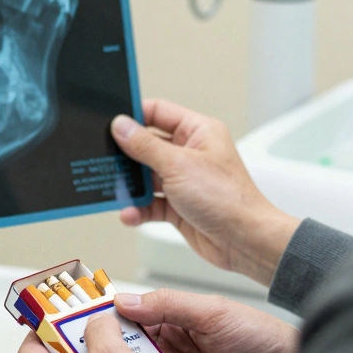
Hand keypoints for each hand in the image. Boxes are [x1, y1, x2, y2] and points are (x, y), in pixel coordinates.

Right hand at [113, 99, 301, 284]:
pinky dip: (139, 209)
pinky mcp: (179, 206)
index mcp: (198, 132)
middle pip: (147, 146)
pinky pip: (151, 203)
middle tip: (106, 160)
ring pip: (146, 177)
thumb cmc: (227, 199)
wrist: (245, 241)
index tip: (110, 122)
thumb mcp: (178, 165)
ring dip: (131, 187)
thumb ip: (145, 145)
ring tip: (117, 191)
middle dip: (127, 156)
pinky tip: (130, 213)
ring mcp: (184, 180)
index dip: (134, 115)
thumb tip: (121, 126)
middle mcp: (190, 153)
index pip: (158, 112)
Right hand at [116, 289, 296, 352]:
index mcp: (178, 319)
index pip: (134, 317)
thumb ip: (168, 305)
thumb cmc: (262, 338)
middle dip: (110, 351)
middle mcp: (173, 348)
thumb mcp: (212, 312)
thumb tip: (126, 301)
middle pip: (129, 350)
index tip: (86, 321)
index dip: (111, 319)